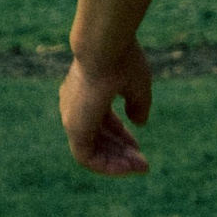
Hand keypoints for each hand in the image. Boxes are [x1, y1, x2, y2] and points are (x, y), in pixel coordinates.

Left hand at [62, 44, 152, 175]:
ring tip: (140, 168)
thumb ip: (138, 104)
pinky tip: (127, 169)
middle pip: (99, 137)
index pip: (103, 121)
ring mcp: (73, 118)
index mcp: (87, 92)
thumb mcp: (137, 84)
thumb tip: (139, 123)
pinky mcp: (75, 129)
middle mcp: (76, 107)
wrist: (105, 48)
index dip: (122, 135)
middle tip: (143, 163)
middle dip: (122, 151)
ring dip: (117, 162)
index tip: (139, 144)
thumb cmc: (122, 59)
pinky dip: (106, 166)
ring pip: (93, 150)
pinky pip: (86, 158)